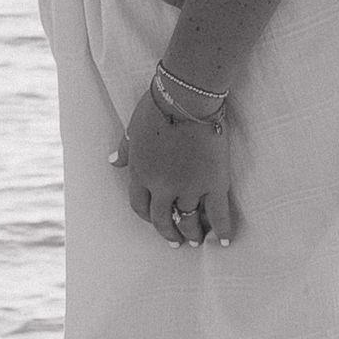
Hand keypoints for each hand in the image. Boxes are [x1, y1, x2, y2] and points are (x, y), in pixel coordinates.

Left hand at [117, 76, 240, 246]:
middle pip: (163, 219)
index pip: (141, 206)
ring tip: (197, 240)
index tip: (157, 221)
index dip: (149, 217)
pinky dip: (222, 229)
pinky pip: (218, 213)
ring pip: (189, 219)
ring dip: (192, 233)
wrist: (186, 98)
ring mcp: (188, 186)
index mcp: (141, 173)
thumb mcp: (133, 128)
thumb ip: (125, 150)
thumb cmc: (158, 107)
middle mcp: (162, 186)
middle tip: (176, 241)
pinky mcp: (213, 182)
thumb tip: (113, 162)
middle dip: (169, 232)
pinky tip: (224, 240)